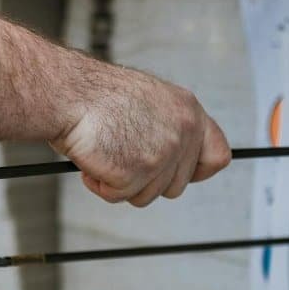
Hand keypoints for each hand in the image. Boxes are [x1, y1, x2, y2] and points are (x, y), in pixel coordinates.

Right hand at [52, 63, 231, 206]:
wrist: (70, 93)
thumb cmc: (97, 97)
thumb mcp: (149, 103)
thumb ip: (170, 129)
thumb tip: (174, 163)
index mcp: (189, 111)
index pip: (218, 155)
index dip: (198, 172)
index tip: (180, 175)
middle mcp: (183, 132)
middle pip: (176, 186)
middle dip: (146, 181)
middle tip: (121, 157)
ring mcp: (163, 154)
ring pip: (146, 196)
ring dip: (120, 182)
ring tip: (104, 152)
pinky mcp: (138, 173)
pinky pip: (118, 196)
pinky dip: (100, 184)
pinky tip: (93, 158)